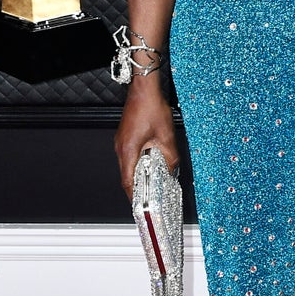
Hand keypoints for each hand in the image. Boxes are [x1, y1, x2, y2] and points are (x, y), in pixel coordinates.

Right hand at [114, 83, 179, 198]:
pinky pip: (130, 154)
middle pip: (127, 174)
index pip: (127, 182)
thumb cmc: (151, 107)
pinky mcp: (125, 135)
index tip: (140, 206)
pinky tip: (150, 160)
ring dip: (139, 172)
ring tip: (151, 179)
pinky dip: (138, 161)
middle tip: (149, 195)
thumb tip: (172, 169)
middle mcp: (121, 148)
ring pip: (128, 164)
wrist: (144, 89)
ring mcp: (121, 141)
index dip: (134, 196)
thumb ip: (170, 156)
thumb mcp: (166, 136)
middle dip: (138, 186)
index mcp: (128, 150)